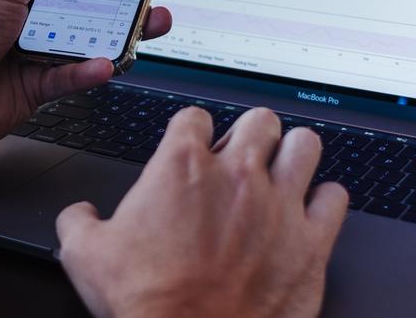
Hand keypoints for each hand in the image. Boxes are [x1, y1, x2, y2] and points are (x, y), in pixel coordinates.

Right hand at [56, 107, 348, 317]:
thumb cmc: (148, 305)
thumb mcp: (86, 258)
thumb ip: (79, 222)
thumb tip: (79, 216)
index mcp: (183, 167)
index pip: (195, 117)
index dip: (192, 131)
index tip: (192, 147)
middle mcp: (237, 175)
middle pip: (259, 119)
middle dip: (250, 134)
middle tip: (241, 157)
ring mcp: (279, 205)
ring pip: (305, 144)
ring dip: (293, 155)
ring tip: (283, 171)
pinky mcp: (312, 242)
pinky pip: (336, 198)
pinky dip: (325, 202)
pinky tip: (311, 212)